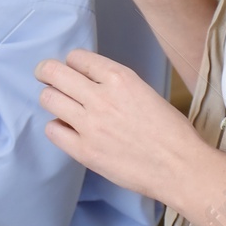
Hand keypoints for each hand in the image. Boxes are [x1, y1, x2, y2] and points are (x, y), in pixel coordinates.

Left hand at [36, 48, 205, 206]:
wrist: (180, 167)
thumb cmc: (170, 131)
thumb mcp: (144, 91)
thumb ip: (114, 83)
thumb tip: (88, 81)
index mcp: (120, 77)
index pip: (76, 57)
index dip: (71, 62)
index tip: (71, 69)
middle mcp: (101, 97)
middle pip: (53, 72)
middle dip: (45, 71)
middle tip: (44, 75)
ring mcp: (90, 125)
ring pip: (48, 98)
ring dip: (51, 98)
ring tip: (60, 104)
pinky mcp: (85, 151)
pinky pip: (52, 130)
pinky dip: (57, 126)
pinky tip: (68, 129)